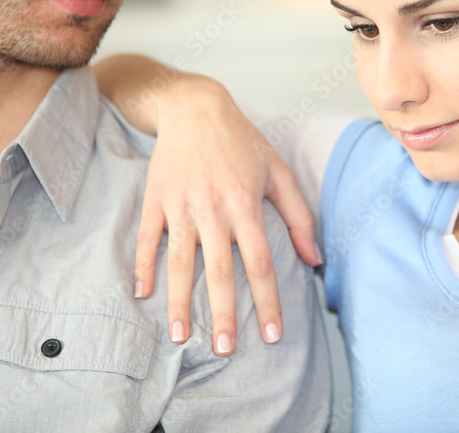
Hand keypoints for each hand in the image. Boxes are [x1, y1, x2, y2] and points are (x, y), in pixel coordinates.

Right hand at [133, 75, 321, 355]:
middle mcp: (213, 209)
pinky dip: (144, 267)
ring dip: (180, 303)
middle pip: (219, 272)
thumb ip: (300, 216)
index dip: (267, 301)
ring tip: (181, 337)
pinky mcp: (156, 199)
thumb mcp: (279, 172)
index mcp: (246, 205)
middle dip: (223, 315)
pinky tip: (144, 294)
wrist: (195, 108)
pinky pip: (149, 239)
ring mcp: (181, 206)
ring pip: (180, 263)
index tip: (272, 334)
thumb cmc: (242, 142)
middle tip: (225, 350)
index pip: (260, 263)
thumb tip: (315, 258)